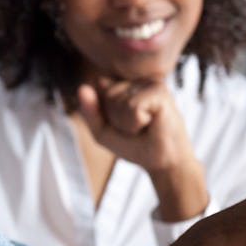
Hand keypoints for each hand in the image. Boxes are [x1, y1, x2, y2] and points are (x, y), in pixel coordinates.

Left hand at [78, 78, 207, 220]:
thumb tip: (82, 87)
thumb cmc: (134, 146)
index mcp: (125, 86)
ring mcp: (150, 84)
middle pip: (107, 96)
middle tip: (136, 129)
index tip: (124, 126)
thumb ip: (90, 111)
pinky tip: (152, 123)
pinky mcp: (160, 91)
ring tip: (145, 127)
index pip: (98, 92)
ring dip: (127, 123)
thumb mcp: (102, 131)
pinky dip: (137, 122)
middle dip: (116, 120)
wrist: (162, 163)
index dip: (105, 116)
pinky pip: (132, 107)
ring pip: (118, 101)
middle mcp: (138, 81)